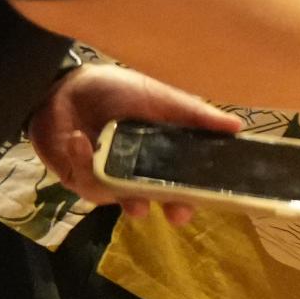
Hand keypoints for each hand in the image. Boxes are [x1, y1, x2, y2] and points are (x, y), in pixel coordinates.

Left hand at [34, 63, 235, 212]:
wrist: (61, 86)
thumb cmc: (114, 90)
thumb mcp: (158, 98)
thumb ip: (194, 114)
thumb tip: (238, 126)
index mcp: (164, 153)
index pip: (187, 179)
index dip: (200, 192)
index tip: (211, 199)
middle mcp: (142, 171)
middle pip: (164, 199)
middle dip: (171, 208)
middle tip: (176, 212)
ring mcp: (113, 179)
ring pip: (127, 201)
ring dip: (127, 196)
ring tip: (125, 187)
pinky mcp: (83, 181)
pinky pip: (91, 186)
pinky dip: (85, 162)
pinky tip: (79, 140)